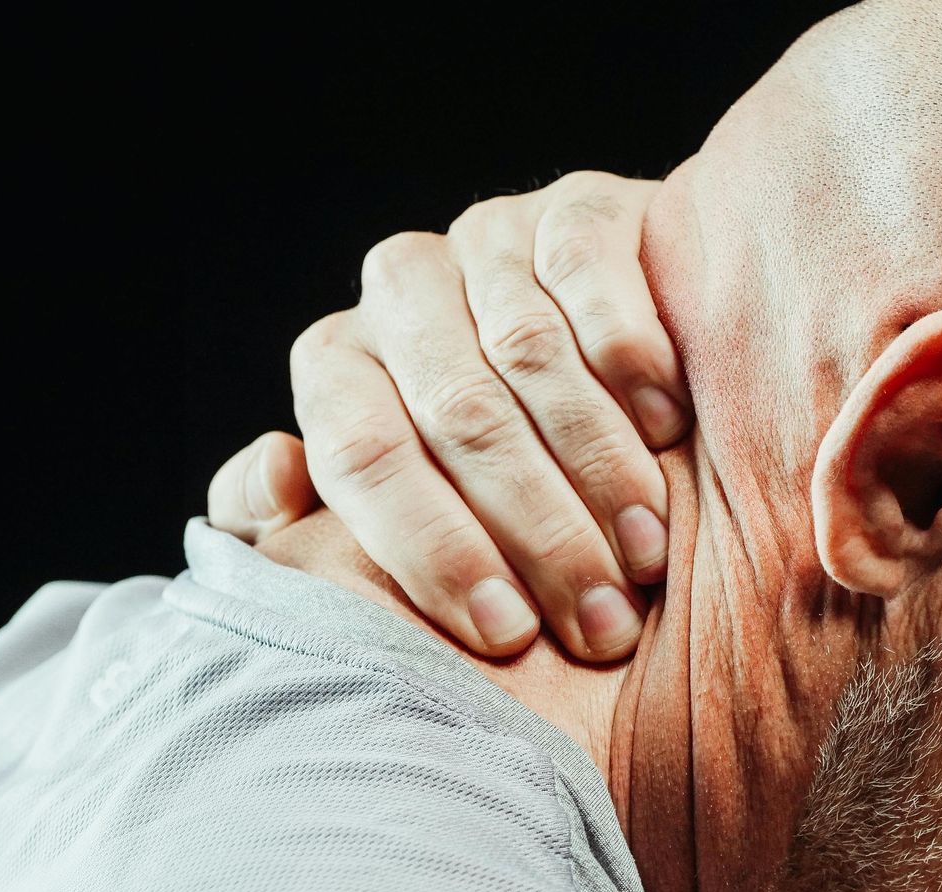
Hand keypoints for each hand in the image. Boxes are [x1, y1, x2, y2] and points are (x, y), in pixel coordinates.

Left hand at [208, 171, 688, 661]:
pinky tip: (666, 428)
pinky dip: (628, 355)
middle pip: (456, 413)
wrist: (617, 388)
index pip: (361, 451)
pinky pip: (586, 268)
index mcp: (338, 366)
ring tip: (646, 553)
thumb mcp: (386, 521)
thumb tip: (275, 470)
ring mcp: (487, 242)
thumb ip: (291, 524)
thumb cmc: (489, 492)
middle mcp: (400, 292)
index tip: (505, 633)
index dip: (431, 548)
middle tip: (599, 621)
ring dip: (595, 464)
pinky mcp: (576, 208)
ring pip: (527, 350)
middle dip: (536, 532)